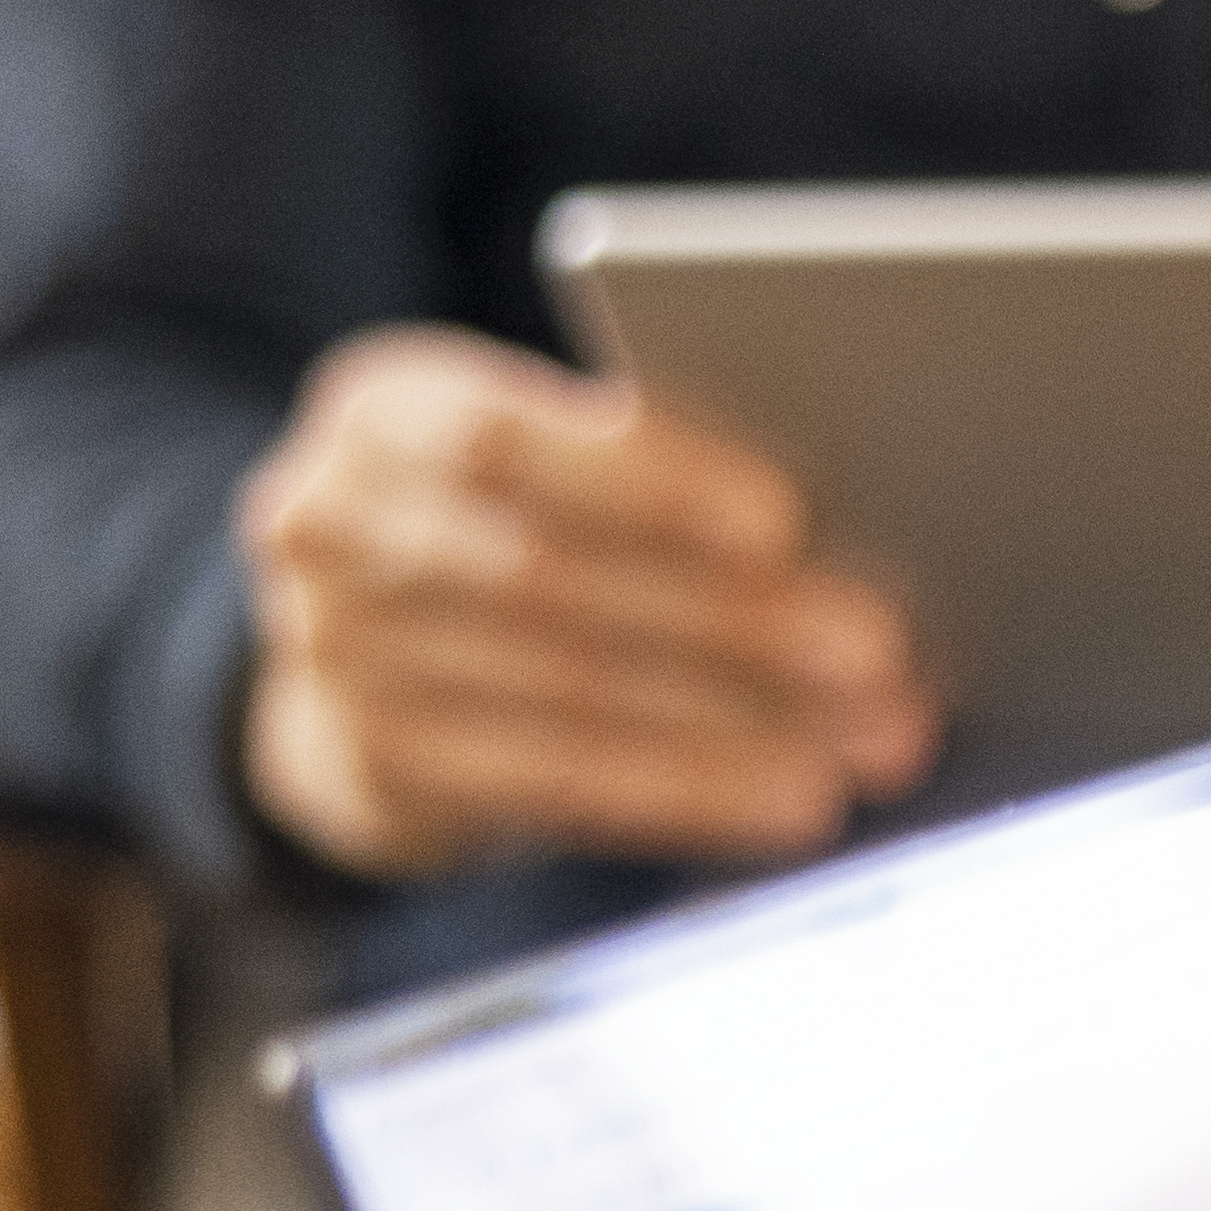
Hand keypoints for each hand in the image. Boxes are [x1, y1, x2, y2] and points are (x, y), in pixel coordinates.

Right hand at [230, 329, 936, 879]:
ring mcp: (336, 654)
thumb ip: (642, 477)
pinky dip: (693, 792)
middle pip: (553, 577)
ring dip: (739, 722)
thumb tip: (846, 529)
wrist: (359, 666)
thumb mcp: (543, 472)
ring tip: (873, 740)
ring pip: (568, 692)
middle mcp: (330, 523)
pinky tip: (797, 801)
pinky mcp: (373, 765)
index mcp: (384, 410)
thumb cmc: (514, 530)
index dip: (646, 480)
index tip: (783, 519)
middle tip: (880, 651)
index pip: (505, 437)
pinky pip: (555, 785)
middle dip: (732, 619)